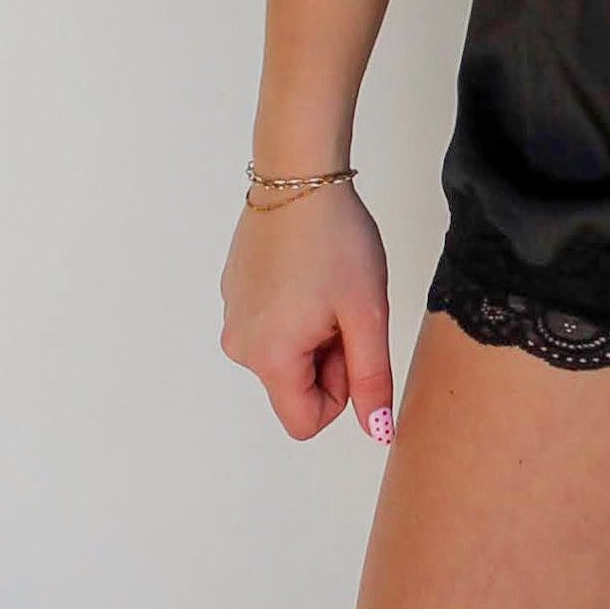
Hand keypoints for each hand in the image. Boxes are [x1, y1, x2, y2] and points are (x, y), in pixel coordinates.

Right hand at [220, 181, 396, 443]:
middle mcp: (240, 346)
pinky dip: (296, 310)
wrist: (300, 175)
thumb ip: (372, 380)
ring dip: (314, 332)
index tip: (352, 341)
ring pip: (286, 355)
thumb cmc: (337, 242)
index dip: (341, 391)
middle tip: (346, 305)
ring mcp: (233, 317)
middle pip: (296, 386)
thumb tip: (377, 433)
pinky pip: (271, 325)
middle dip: (329, 357)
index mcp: (269, 358)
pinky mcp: (234, 293)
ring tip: (328, 284)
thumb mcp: (367, 314)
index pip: (305, 422)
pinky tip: (308, 269)